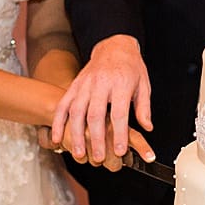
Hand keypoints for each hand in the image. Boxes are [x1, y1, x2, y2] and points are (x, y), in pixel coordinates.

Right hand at [50, 35, 152, 164]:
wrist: (114, 46)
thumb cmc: (131, 68)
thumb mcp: (143, 85)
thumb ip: (143, 108)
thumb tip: (147, 128)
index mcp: (120, 84)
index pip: (119, 112)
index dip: (118, 133)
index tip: (119, 151)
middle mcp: (100, 83)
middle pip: (95, 114)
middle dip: (95, 138)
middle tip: (97, 157)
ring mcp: (84, 84)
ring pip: (76, 111)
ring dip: (75, 134)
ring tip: (79, 153)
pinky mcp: (74, 85)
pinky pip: (63, 105)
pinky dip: (58, 122)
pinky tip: (57, 138)